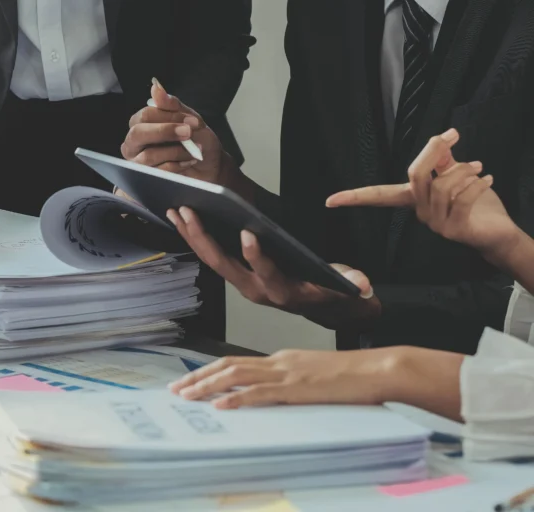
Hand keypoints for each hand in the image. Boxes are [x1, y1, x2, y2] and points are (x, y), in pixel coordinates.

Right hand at [121, 79, 233, 186]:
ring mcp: (137, 162)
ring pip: (148, 156)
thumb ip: (172, 105)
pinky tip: (188, 162)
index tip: (193, 120)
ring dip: (176, 152)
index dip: (169, 117)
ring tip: (194, 151)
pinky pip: (157, 172)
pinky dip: (177, 166)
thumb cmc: (196, 139)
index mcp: (141, 122)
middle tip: (188, 132)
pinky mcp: (147, 179)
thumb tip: (155, 86)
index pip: (146, 115)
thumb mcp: (189, 118)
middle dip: (165, 132)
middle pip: (138, 134)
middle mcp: (134, 142)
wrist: (209, 166)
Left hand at [167, 207, 378, 329]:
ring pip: (212, 260)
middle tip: (187, 212)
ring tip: (176, 210)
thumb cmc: (332, 292)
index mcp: (283, 292)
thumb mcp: (346, 288)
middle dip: (203, 238)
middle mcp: (257, 290)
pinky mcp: (237, 275)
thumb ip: (351, 283)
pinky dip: (197, 237)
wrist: (325, 308)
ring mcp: (243, 283)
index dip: (257, 256)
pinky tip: (183, 218)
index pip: (267, 273)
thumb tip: (361, 284)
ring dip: (193, 236)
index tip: (248, 233)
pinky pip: (212, 256)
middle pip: (225, 265)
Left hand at [167, 348, 407, 408]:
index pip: (237, 362)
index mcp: (282, 358)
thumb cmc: (354, 376)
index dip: (211, 371)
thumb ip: (294, 381)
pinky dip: (237, 399)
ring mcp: (287, 373)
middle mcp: (279, 361)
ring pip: (236, 376)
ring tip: (187, 396)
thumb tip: (276, 394)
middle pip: (228, 365)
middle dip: (199, 377)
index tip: (191, 381)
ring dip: (208, 386)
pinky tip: (220, 406)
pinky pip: (260, 393)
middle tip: (176, 389)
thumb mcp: (316, 375)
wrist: (378, 369)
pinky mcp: (297, 388)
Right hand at [327, 129, 519, 264]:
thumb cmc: (477, 207)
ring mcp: (435, 223)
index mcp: (414, 200)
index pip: (379, 196)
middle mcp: (420, 213)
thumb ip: (446, 160)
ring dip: (464, 171)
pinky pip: (461, 199)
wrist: (497, 234)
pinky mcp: (454, 230)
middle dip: (433, 151)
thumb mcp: (458, 177)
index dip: (355, 197)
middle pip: (414, 175)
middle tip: (452, 135)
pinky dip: (476, 184)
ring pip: (441, 186)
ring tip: (479, 168)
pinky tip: (487, 179)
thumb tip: (443, 138)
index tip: (331, 201)